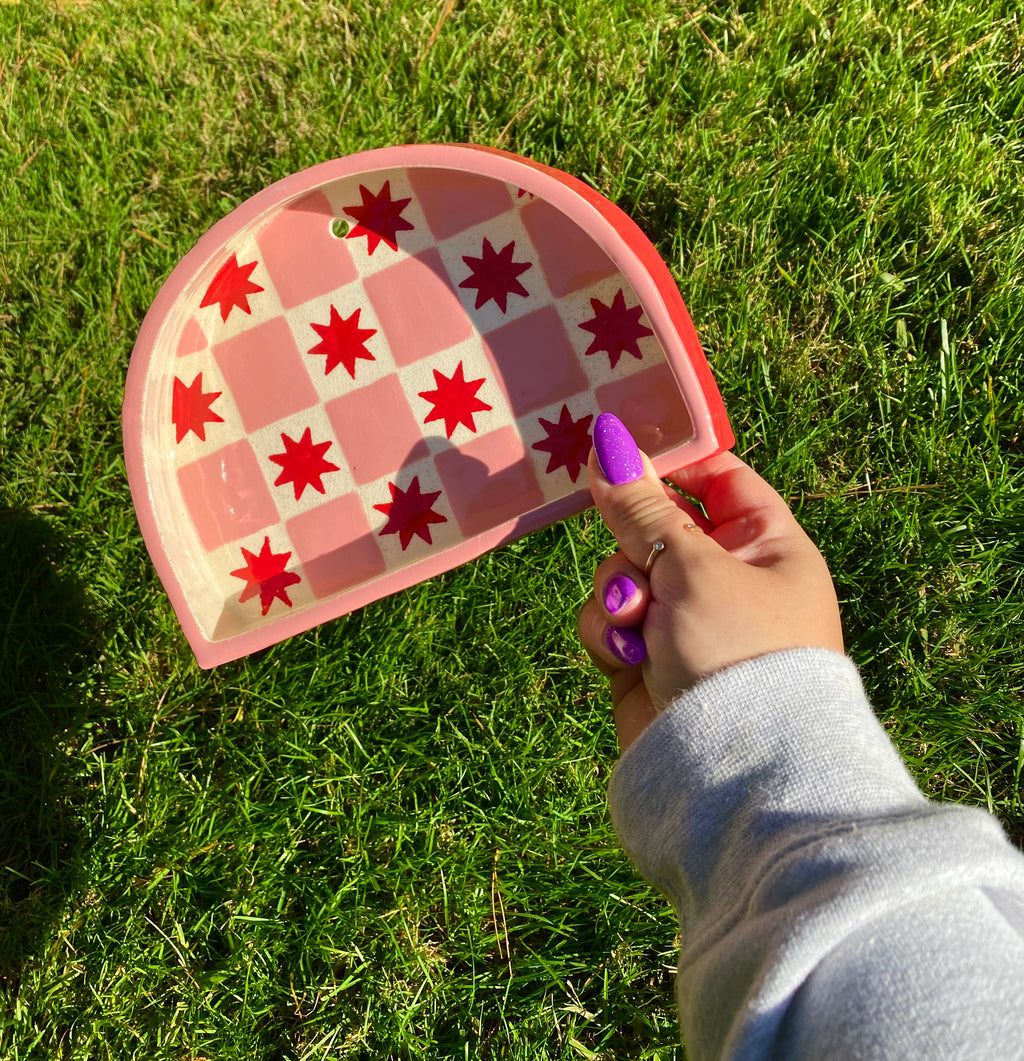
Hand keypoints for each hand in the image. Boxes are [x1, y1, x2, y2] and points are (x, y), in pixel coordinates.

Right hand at [578, 416, 843, 752]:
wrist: (733, 771)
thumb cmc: (735, 651)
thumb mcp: (691, 566)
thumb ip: (642, 507)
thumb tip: (609, 439)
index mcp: (766, 547)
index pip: (719, 480)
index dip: (672, 464)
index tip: (620, 450)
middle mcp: (728, 581)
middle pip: (657, 527)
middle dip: (633, 544)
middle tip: (635, 558)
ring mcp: (686, 623)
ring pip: (622, 575)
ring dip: (618, 593)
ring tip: (635, 623)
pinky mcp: (647, 661)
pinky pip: (609, 622)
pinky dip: (609, 633)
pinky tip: (625, 656)